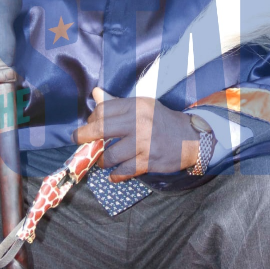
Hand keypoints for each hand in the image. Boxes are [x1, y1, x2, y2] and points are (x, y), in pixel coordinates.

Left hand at [74, 87, 199, 181]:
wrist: (191, 137)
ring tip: (102, 160)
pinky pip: (124, 171)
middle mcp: (139, 122)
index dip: (91, 119)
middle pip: (101, 129)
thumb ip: (117, 103)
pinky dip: (116, 175)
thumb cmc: (161, 120)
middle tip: (78, 141)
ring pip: (110, 155)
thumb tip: (95, 93)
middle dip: (84, 137)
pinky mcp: (149, 161)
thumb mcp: (142, 106)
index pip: (103, 110)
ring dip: (102, 160)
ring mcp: (144, 142)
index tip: (89, 125)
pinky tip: (115, 174)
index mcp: (136, 105)